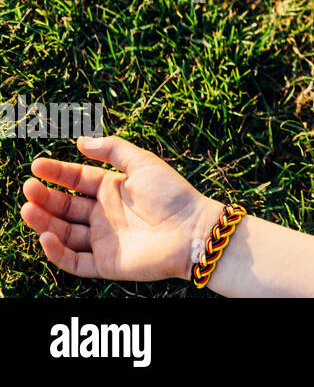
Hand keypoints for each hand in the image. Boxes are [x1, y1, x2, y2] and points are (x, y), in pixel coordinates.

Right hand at [21, 134, 225, 282]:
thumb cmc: (173, 195)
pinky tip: (46, 236)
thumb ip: (113, 150)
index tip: (36, 166)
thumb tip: (80, 142)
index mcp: (113, 189)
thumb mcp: (144, 164)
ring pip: (64, 233)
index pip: (77, 180)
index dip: (56, 173)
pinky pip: (74, 261)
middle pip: (65, 207)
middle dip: (45, 198)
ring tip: (28, 208)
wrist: (194, 231)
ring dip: (44, 222)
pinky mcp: (106, 264)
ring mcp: (104, 240)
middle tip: (28, 188)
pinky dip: (57, 252)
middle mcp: (104, 215)